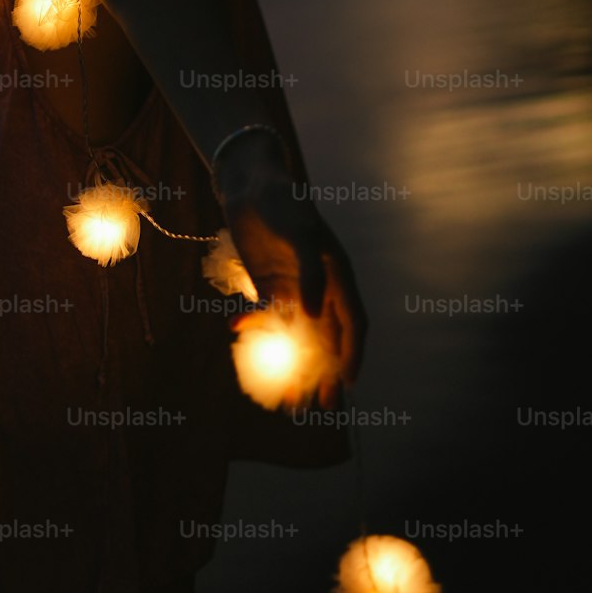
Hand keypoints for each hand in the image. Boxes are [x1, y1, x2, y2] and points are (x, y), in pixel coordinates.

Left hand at [217, 146, 367, 400]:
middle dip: (322, 373)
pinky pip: (266, 318)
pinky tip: (238, 337)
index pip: (353, 322)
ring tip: (284, 397)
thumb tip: (314, 314)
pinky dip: (257, 331)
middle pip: (326, 339)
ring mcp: (293, 288)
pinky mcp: (267, 286)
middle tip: (315, 406)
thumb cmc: (282, 203)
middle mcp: (319, 286)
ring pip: (297, 336)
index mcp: (337, 275)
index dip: (352, 354)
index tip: (346, 385)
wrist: (248, 186)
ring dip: (291, 364)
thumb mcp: (300, 233)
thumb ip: (310, 271)